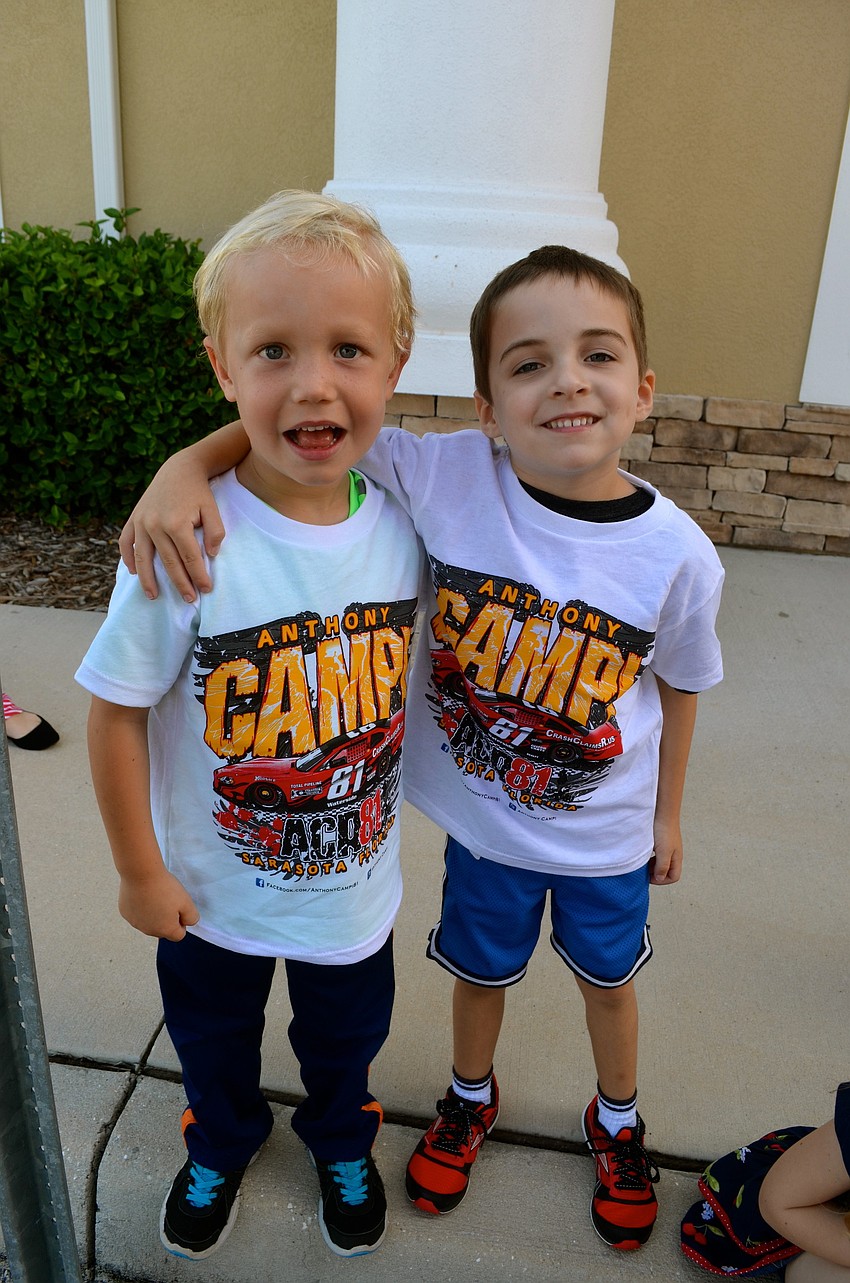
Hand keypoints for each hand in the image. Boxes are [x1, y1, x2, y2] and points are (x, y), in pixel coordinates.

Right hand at [118, 452, 223, 601]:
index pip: (190, 558)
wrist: (179, 469)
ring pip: (143, 558)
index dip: (199, 576)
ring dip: (148, 580)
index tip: (206, 590)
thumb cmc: (199, 492)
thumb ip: (216, 532)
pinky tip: (134, 572)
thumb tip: (210, 555)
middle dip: (180, 583)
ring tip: (154, 596)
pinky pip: (126, 542)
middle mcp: (155, 525)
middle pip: (168, 562)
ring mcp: (141, 522)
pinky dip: (128, 558)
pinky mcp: (134, 518)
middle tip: (189, 600)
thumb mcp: (213, 509)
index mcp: (177, 523)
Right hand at [118, 868, 199, 939]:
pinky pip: (137, 914)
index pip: (178, 935)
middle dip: (167, 919)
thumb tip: (187, 923)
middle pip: (163, 930)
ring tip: (155, 895)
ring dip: (153, 914)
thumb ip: (191, 917)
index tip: (179, 907)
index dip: (182, 921)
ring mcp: (135, 923)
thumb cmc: (164, 887)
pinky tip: (143, 894)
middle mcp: (149, 931)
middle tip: (167, 900)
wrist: (141, 873)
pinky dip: (141, 907)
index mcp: (165, 930)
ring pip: (149, 922)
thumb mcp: (187, 902)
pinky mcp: (125, 913)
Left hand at [649, 814, 682, 884]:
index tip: (649, 876)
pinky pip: (655, 854)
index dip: (662, 880)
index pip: (673, 877)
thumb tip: (660, 878)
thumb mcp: (664, 851)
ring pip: (660, 862)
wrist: (662, 811)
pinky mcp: (660, 841)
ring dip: (651, 865)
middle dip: (655, 873)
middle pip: (666, 871)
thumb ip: (662, 866)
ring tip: (642, 861)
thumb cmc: (664, 830)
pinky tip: (642, 852)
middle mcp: (673, 854)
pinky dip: (648, 856)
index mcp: (676, 858)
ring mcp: (667, 847)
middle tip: (643, 870)